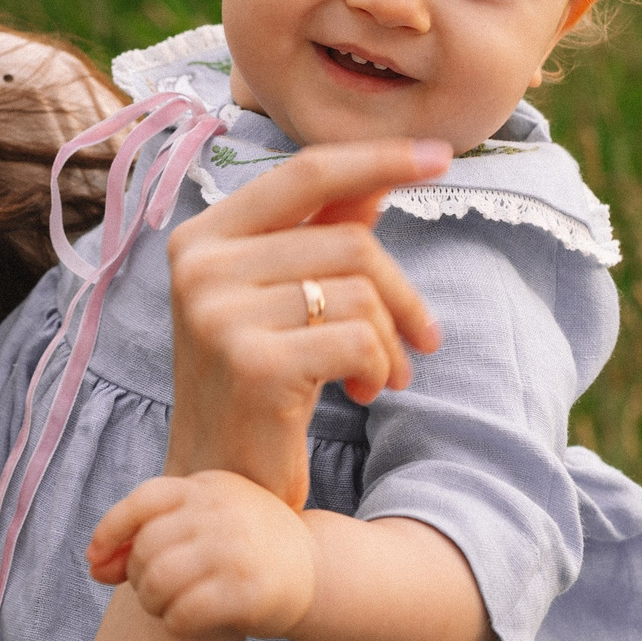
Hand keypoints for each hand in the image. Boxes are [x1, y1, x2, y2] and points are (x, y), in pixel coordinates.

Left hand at [86, 470, 316, 639]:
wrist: (314, 570)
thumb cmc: (243, 548)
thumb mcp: (203, 524)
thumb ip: (151, 536)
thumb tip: (93, 564)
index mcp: (208, 487)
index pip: (144, 499)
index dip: (110, 530)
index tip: (95, 559)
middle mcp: (222, 511)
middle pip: (146, 546)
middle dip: (136, 576)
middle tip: (153, 591)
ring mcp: (236, 549)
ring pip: (158, 579)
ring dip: (150, 602)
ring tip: (165, 607)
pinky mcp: (247, 591)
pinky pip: (183, 612)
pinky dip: (173, 623)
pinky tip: (185, 622)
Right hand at [163, 138, 448, 505]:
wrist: (218, 486)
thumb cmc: (256, 387)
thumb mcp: (281, 302)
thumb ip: (320, 235)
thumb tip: (378, 180)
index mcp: (202, 237)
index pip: (306, 173)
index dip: (377, 158)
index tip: (441, 155)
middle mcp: (200, 266)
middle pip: (350, 242)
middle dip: (402, 294)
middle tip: (420, 340)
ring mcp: (219, 313)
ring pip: (360, 292)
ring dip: (392, 341)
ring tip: (383, 375)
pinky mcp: (251, 363)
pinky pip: (357, 339)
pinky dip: (379, 367)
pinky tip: (366, 392)